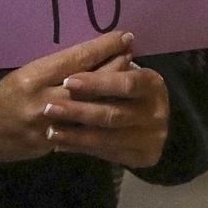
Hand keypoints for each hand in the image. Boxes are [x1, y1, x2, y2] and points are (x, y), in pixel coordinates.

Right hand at [0, 31, 133, 162]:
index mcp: (32, 77)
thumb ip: (43, 65)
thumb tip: (77, 53)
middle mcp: (43, 100)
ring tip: (131, 81)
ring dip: (113, 95)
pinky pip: (81, 132)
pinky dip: (99, 121)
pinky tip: (114, 111)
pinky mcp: (50, 144)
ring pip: (91, 109)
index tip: (123, 36)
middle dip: (116, 67)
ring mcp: (48, 125)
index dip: (103, 47)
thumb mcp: (12, 71)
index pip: (76, 59)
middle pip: (91, 83)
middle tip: (133, 54)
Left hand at [48, 52, 170, 168]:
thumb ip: (108, 66)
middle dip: (79, 111)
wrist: (150, 121)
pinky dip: (82, 148)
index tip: (67, 81)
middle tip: (49, 109)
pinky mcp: (143, 157)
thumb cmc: (126, 88)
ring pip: (108, 138)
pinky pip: (107, 154)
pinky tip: (61, 145)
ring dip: (76, 135)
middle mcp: (157, 112)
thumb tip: (93, 50)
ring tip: (50, 131)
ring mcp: (152, 138)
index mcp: (153, 84)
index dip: (97, 83)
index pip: (125, 83)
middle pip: (114, 113)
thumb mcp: (121, 72)